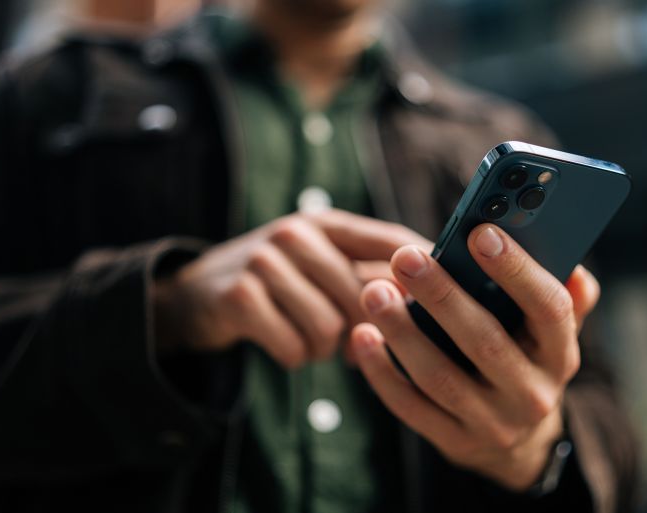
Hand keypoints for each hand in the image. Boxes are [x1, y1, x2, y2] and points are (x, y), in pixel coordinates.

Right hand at [152, 209, 428, 367]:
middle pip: (364, 296)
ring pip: (330, 327)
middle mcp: (297, 232)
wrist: (196, 295)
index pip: (392, 241)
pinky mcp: (239, 295)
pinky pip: (294, 346)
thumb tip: (431, 301)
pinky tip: (284, 343)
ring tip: (310, 339)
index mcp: (327, 223)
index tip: (451, 298)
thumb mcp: (319, 266)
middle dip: (362, 330)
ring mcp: (265, 260)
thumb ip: (367, 276)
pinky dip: (294, 356)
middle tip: (349, 342)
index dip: (425, 270)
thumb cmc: (276, 284)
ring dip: (324, 348)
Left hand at [349, 224, 599, 489]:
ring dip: (402, 331)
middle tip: (406, 258)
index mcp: (560, 354)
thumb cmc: (526, 361)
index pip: (548, 308)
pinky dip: (383, 371)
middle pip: (485, 341)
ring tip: (374, 292)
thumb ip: (565, 297)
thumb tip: (571, 263)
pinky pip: (411, 406)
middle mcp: (532, 394)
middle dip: (442, 296)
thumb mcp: (551, 333)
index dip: (516, 270)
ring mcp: (492, 424)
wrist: (518, 442)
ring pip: (440, 376)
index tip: (479, 233)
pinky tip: (362, 335)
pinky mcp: (454, 442)